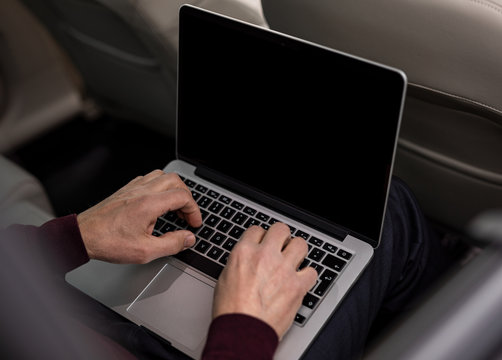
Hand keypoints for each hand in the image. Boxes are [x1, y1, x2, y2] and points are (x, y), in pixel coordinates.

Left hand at [77, 170, 201, 263]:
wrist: (83, 235)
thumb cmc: (108, 242)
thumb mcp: (145, 251)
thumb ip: (171, 244)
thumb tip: (188, 238)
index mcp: (149, 204)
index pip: (183, 196)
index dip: (194, 210)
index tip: (194, 223)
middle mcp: (142, 191)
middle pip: (176, 181)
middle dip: (186, 197)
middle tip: (186, 215)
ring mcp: (133, 188)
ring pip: (162, 176)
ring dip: (173, 189)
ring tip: (174, 207)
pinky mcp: (125, 189)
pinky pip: (148, 178)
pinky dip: (159, 187)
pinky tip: (157, 201)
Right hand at [212, 223, 316, 338]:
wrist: (242, 331)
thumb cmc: (230, 310)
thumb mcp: (225, 277)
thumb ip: (239, 262)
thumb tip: (247, 260)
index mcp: (245, 252)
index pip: (257, 229)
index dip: (261, 237)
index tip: (263, 242)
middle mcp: (265, 256)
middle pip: (281, 229)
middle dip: (281, 237)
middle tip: (281, 246)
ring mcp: (284, 269)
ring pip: (300, 244)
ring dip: (297, 251)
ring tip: (293, 259)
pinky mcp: (297, 286)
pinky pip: (312, 271)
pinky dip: (307, 275)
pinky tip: (301, 280)